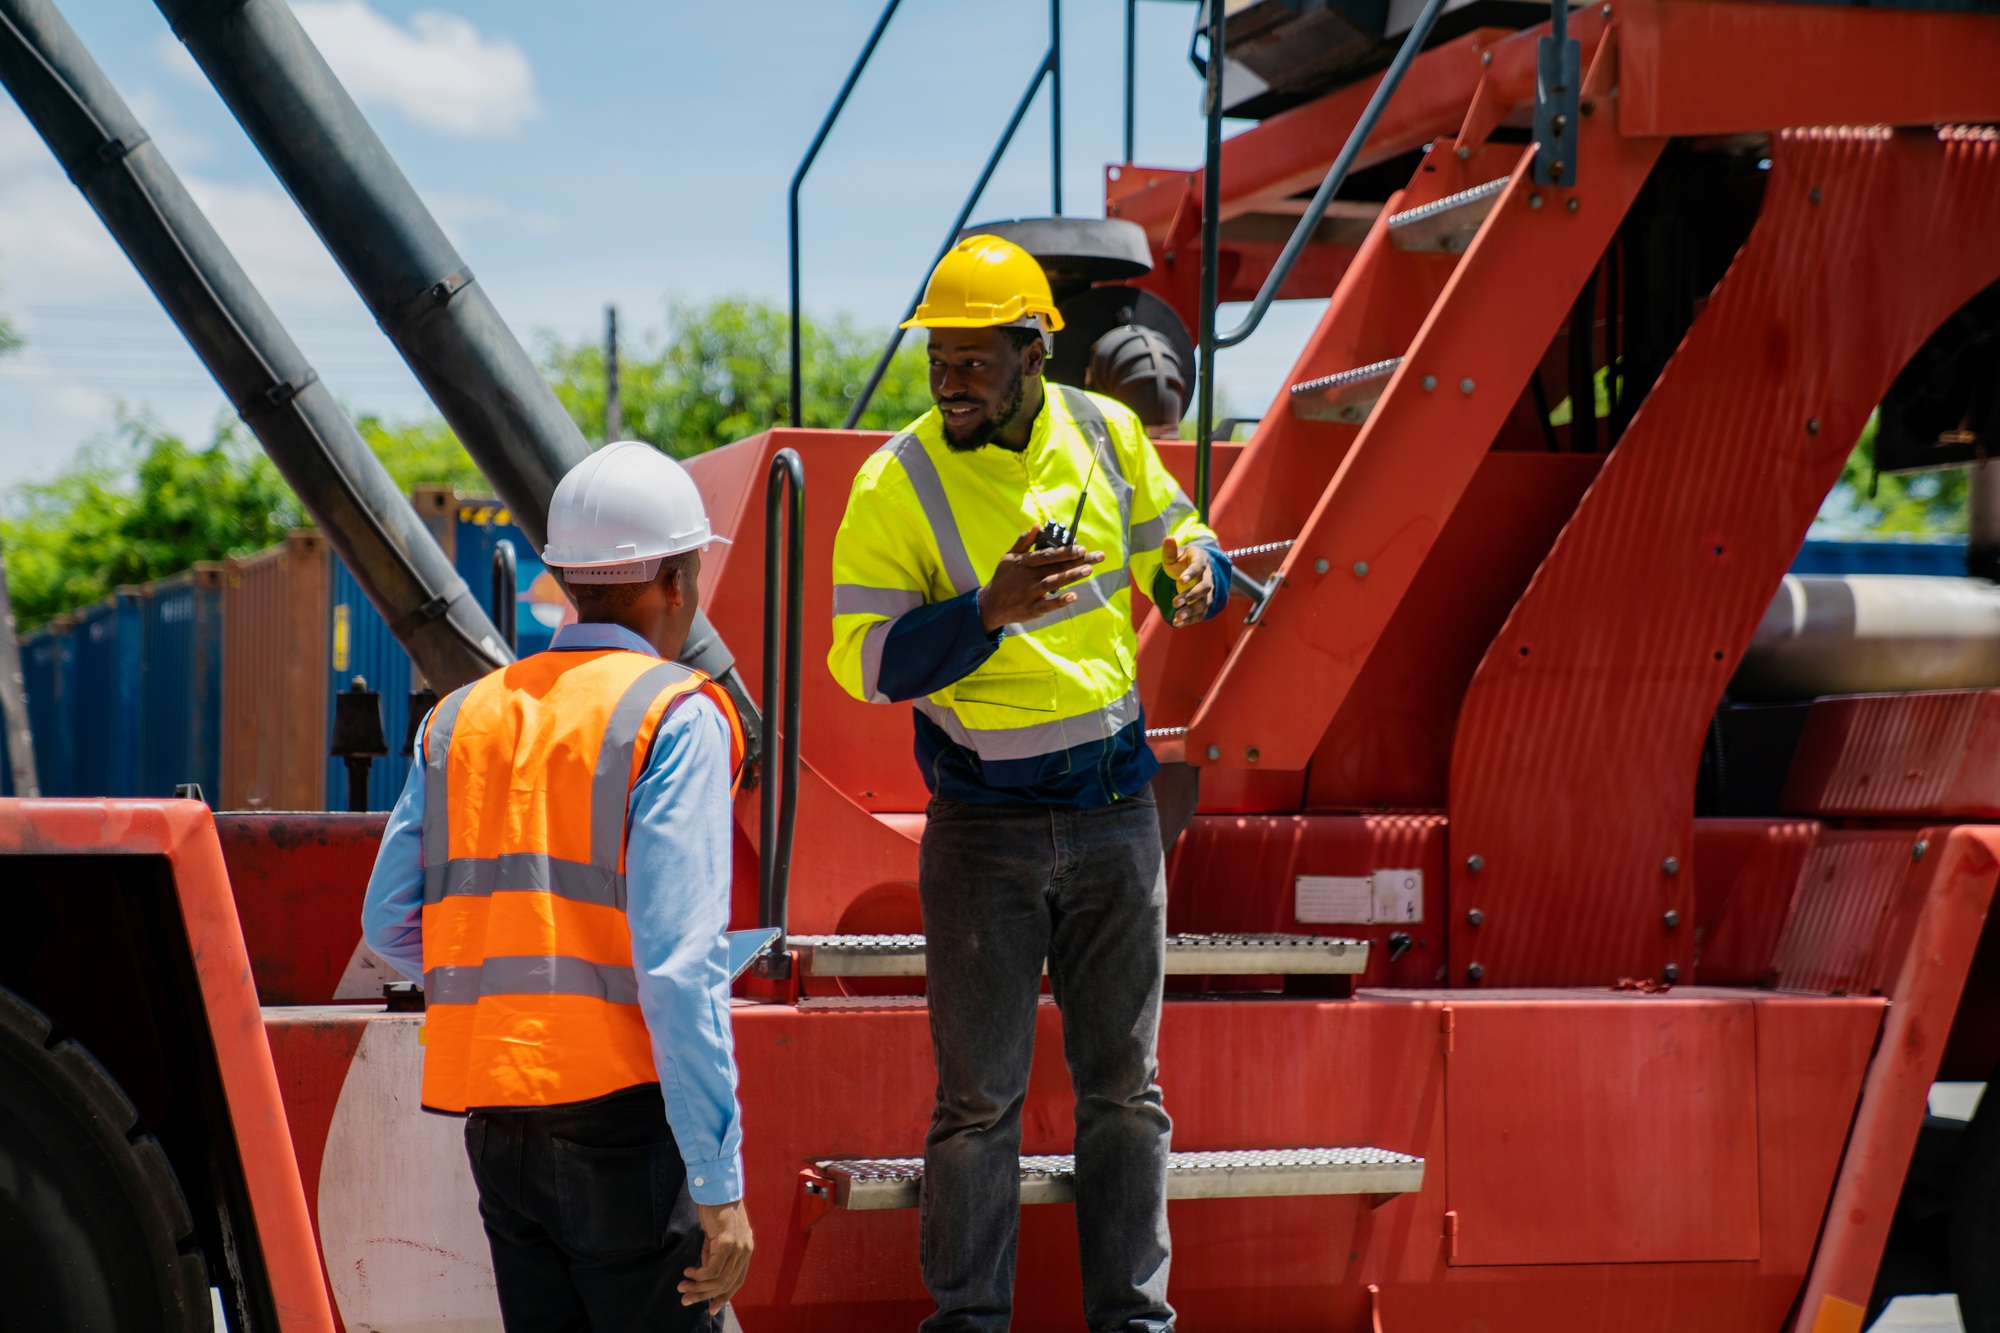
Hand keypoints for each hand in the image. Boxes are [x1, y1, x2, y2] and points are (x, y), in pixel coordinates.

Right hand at [680, 1199, 753, 1312]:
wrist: (717, 1189)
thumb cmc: (716, 1210)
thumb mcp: (717, 1238)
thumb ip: (715, 1255)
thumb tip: (705, 1275)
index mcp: (746, 1250)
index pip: (737, 1281)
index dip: (724, 1296)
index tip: (711, 1309)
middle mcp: (746, 1251)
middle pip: (727, 1284)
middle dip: (704, 1296)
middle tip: (686, 1300)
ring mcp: (739, 1247)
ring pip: (719, 1280)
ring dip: (698, 1287)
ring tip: (682, 1287)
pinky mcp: (727, 1242)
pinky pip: (712, 1269)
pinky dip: (698, 1275)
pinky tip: (688, 1273)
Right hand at [977, 527, 1104, 632]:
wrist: (990, 604)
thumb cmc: (1003, 578)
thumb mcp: (1009, 556)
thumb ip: (1023, 541)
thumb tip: (1036, 525)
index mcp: (1025, 562)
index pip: (1048, 554)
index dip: (1065, 551)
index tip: (1082, 548)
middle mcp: (1029, 576)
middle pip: (1056, 567)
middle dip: (1077, 561)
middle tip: (1097, 557)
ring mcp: (1030, 593)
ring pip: (1053, 583)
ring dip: (1071, 576)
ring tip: (1088, 571)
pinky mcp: (1031, 609)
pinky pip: (1047, 605)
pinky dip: (1059, 602)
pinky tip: (1073, 597)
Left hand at [1161, 537, 1214, 626]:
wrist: (1194, 569)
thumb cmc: (1182, 560)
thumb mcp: (1175, 554)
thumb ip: (1170, 549)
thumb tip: (1168, 538)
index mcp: (1202, 560)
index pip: (1199, 566)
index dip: (1191, 573)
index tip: (1180, 579)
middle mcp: (1208, 576)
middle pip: (1205, 587)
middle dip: (1191, 595)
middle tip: (1175, 602)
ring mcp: (1208, 591)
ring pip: (1204, 603)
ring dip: (1191, 611)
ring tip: (1177, 618)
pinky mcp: (1205, 603)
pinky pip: (1201, 613)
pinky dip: (1190, 619)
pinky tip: (1177, 623)